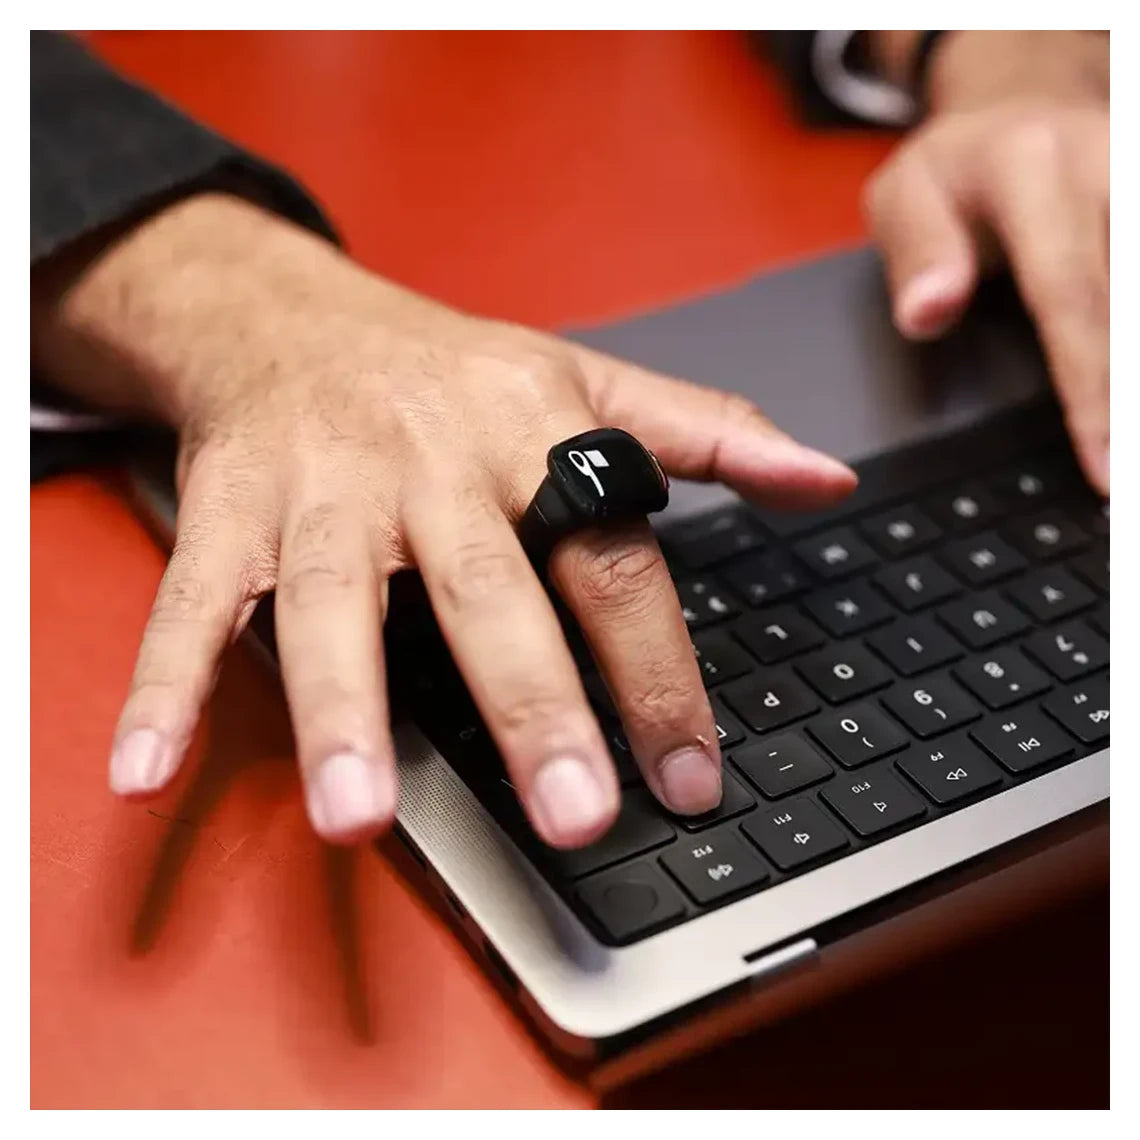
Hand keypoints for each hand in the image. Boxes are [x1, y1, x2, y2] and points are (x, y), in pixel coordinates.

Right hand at [32, 194, 854, 846]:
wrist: (292, 316)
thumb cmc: (450, 369)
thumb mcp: (587, 379)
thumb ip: (705, 433)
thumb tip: (826, 477)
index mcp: (528, 434)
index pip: (612, 565)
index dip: (658, 675)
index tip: (692, 778)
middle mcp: (427, 464)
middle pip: (487, 591)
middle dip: (530, 705)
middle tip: (573, 813)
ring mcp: (320, 488)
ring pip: (332, 602)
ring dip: (342, 710)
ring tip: (357, 817)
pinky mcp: (227, 509)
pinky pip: (195, 601)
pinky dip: (165, 682)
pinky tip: (148, 768)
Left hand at [864, 31, 1108, 493]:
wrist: (1020, 109)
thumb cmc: (954, 172)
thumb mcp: (905, 196)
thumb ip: (918, 253)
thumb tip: (929, 313)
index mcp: (1031, 172)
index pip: (1070, 297)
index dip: (1093, 390)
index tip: (1105, 466)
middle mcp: (1107, 168)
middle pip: (1133, 306)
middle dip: (1134, 406)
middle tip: (1131, 491)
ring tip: (1134, 468)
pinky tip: (1133, 418)